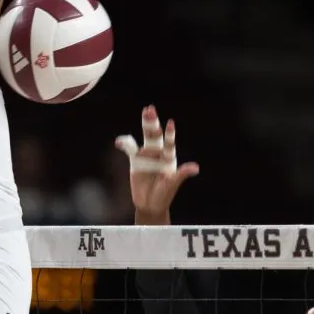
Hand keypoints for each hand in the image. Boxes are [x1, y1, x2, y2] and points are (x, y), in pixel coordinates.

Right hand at [116, 105, 199, 224]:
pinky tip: (119, 141)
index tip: (170, 124)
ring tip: (145, 112)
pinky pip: (129, 149)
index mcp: (169, 159)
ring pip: (145, 137)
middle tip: (150, 109)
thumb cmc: (165, 195)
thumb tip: (195, 168)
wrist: (150, 204)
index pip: (169, 144)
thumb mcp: (173, 185)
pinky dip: (124, 143)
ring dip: (145, 125)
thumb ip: (181, 174)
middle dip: (153, 123)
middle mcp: (159, 154)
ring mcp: (147, 156)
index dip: (170, 134)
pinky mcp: (135, 160)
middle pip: (155, 135)